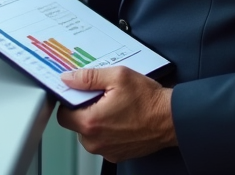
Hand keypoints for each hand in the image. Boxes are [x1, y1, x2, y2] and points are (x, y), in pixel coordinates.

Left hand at [57, 67, 175, 162]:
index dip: (69, 101)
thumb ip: (89, 77)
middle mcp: (96, 142)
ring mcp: (107, 151)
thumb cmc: (148, 100)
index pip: (63, 115)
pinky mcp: (117, 155)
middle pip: (76, 124)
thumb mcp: (118, 77)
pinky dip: (108, 131)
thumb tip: (69, 78)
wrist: (171, 119)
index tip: (79, 94)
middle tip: (101, 98)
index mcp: (91, 122)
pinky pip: (103, 142)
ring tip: (114, 107)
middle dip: (85, 110)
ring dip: (97, 121)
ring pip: (90, 134)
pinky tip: (121, 118)